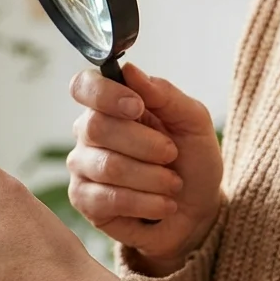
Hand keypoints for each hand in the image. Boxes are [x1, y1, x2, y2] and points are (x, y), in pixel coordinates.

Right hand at [67, 63, 222, 275]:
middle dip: (146, 144)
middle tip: (171, 154)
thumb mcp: (193, 122)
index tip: (138, 107)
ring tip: (173, 184)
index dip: (106, 95)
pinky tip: (163, 204)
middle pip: (97, 127)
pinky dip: (146, 202)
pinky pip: (108, 199)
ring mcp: (81, 168)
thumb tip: (130, 70)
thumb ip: (164, 94)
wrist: (198, 210)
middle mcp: (87, 133)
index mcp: (109, 105)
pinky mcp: (83, 201)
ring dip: (153, 178)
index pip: (84, 87)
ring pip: (108, 166)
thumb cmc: (192, 161)